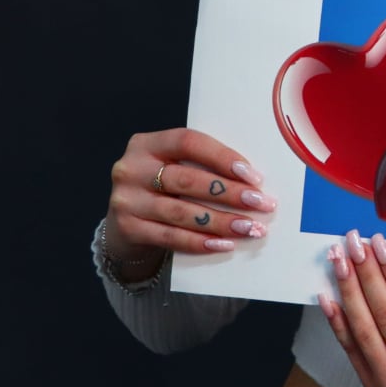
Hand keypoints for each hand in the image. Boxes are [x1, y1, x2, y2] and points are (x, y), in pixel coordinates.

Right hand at [105, 128, 277, 268]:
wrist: (124, 223)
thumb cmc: (163, 190)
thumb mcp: (173, 168)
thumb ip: (201, 166)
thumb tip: (253, 182)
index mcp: (147, 144)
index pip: (188, 142)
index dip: (222, 157)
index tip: (253, 176)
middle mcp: (131, 168)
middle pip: (187, 180)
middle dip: (230, 193)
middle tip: (261, 204)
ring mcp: (126, 200)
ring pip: (181, 212)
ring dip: (221, 221)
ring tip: (249, 228)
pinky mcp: (127, 228)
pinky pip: (170, 237)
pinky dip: (200, 242)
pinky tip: (224, 244)